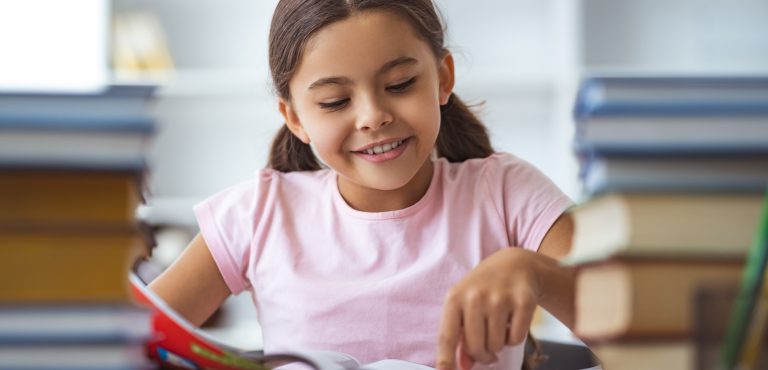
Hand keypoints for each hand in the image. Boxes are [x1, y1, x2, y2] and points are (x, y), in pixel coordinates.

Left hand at [435, 247, 542, 369]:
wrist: (514, 264)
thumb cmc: (484, 289)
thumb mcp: (465, 306)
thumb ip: (461, 335)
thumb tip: (464, 366)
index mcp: (454, 298)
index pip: (446, 337)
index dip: (445, 361)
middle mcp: (475, 297)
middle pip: (476, 347)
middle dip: (482, 355)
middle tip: (487, 349)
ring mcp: (500, 298)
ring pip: (497, 346)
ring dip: (499, 344)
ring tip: (499, 326)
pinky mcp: (523, 301)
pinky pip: (516, 339)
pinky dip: (515, 338)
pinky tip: (512, 321)